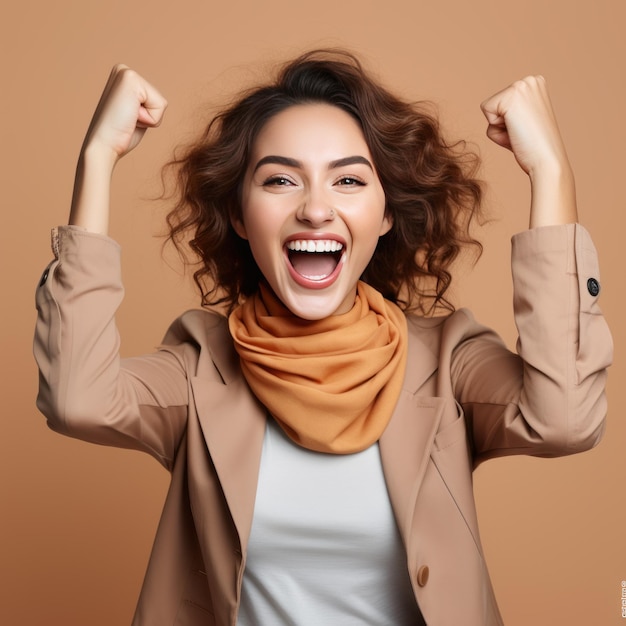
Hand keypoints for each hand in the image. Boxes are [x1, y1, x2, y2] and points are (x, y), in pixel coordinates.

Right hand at [81, 64, 167, 167]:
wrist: (102, 147)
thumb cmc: (118, 138)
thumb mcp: (135, 116)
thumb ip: (143, 106)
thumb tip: (152, 103)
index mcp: (122, 78)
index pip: (155, 100)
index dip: (147, 117)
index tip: (127, 120)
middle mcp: (122, 70)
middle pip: (159, 99)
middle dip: (149, 117)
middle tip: (127, 121)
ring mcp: (125, 72)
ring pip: (161, 103)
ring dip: (149, 119)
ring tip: (128, 119)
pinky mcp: (131, 79)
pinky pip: (161, 105)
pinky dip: (150, 119)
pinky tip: (130, 118)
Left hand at [480, 76, 576, 226]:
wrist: (547, 161)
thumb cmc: (536, 149)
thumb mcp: (526, 123)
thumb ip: (514, 113)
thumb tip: (503, 114)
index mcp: (536, 85)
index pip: (502, 103)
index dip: (509, 123)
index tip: (526, 131)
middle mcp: (531, 80)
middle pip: (494, 105)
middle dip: (502, 125)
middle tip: (523, 134)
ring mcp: (521, 86)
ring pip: (489, 109)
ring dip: (499, 129)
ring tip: (520, 135)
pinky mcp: (510, 96)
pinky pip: (485, 111)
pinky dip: (496, 130)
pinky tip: (515, 134)